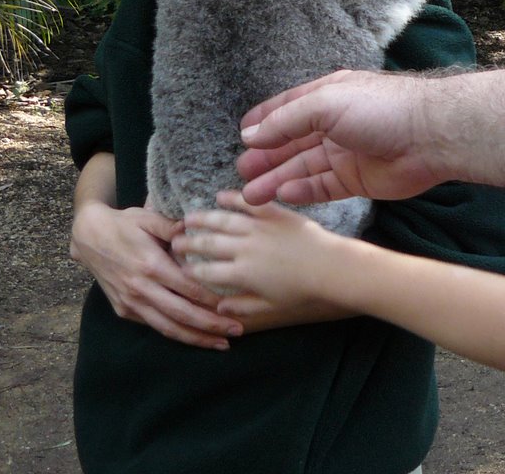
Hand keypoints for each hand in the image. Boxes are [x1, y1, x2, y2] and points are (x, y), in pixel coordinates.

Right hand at [70, 200, 240, 349]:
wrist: (89, 237)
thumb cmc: (124, 224)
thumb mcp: (149, 218)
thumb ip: (173, 226)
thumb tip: (197, 227)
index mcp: (151, 265)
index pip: (188, 289)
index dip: (212, 301)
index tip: (233, 308)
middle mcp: (141, 288)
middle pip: (181, 314)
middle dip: (210, 326)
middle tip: (236, 331)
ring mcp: (131, 302)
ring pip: (167, 327)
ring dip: (195, 338)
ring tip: (220, 343)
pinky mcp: (124, 310)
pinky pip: (153, 325)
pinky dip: (175, 333)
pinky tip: (194, 336)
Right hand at [176, 193, 341, 322]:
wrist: (329, 267)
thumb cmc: (302, 291)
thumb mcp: (270, 306)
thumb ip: (242, 306)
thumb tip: (218, 307)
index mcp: (241, 274)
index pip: (206, 273)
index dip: (190, 270)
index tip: (180, 268)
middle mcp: (244, 250)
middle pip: (207, 244)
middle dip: (188, 243)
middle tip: (175, 241)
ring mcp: (258, 229)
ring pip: (222, 221)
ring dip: (203, 219)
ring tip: (188, 218)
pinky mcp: (273, 214)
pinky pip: (249, 203)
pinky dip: (233, 198)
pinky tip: (220, 195)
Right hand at [237, 68, 441, 206]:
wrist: (431, 136)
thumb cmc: (381, 109)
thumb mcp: (325, 103)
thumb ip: (286, 120)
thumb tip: (251, 134)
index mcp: (330, 96)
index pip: (289, 108)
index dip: (265, 122)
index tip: (241, 135)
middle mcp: (336, 124)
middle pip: (293, 143)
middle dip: (266, 157)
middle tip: (241, 173)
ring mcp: (347, 153)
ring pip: (304, 168)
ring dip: (277, 179)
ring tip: (250, 194)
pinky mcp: (358, 180)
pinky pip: (323, 187)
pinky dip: (302, 191)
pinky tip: (282, 195)